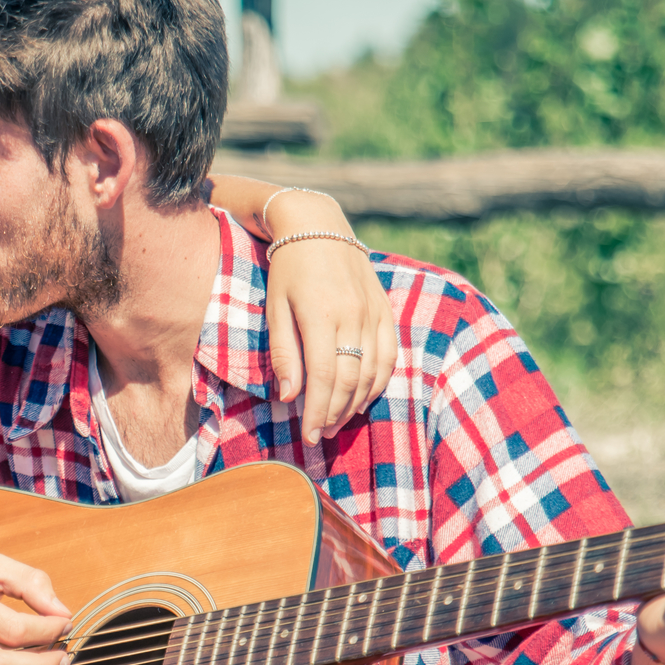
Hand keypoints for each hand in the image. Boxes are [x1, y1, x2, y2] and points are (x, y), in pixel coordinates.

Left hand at [261, 190, 396, 445]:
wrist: (319, 227)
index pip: (325, 378)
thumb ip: (284, 353)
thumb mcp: (275, 309)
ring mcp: (374, 313)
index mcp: (321, 315)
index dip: (318, 412)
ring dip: (356, 404)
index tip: (308, 436)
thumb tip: (290, 397)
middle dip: (335, 414)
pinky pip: (389, 356)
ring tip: (336, 422)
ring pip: (372, 373)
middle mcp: (353, 316)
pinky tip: (362, 398)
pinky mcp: (386, 311)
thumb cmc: (288, 270)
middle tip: (320, 435)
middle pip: (350, 381)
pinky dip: (378, 383)